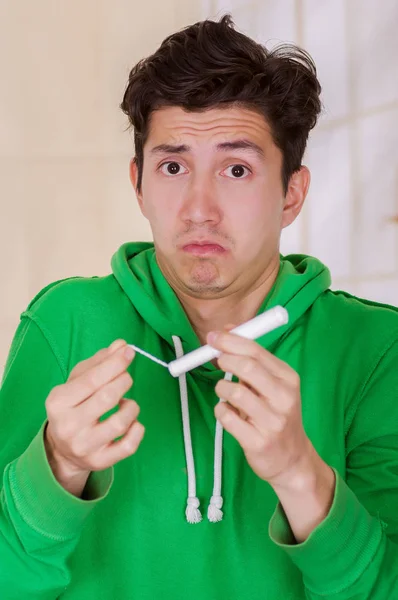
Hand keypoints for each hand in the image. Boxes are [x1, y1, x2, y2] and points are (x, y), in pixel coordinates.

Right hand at [44, 340, 144, 496]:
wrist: (62, 449)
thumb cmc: (73, 407)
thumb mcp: (78, 381)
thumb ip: (99, 362)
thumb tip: (121, 345)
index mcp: (58, 401)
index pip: (91, 379)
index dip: (114, 363)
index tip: (129, 352)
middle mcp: (68, 426)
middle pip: (107, 398)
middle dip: (124, 381)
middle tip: (126, 377)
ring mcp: (84, 446)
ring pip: (120, 423)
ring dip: (131, 406)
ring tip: (126, 403)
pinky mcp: (100, 462)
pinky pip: (129, 446)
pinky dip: (138, 429)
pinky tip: (132, 422)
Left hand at [208, 329, 315, 489]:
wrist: (292, 459)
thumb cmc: (277, 414)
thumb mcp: (273, 383)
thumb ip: (252, 357)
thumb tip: (226, 329)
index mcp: (288, 378)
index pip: (256, 351)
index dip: (230, 340)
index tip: (213, 336)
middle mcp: (284, 398)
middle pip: (247, 366)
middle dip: (225, 359)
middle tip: (216, 360)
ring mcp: (272, 421)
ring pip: (233, 392)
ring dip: (222, 388)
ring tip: (226, 392)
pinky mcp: (257, 442)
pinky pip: (226, 417)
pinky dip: (221, 410)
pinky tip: (228, 412)